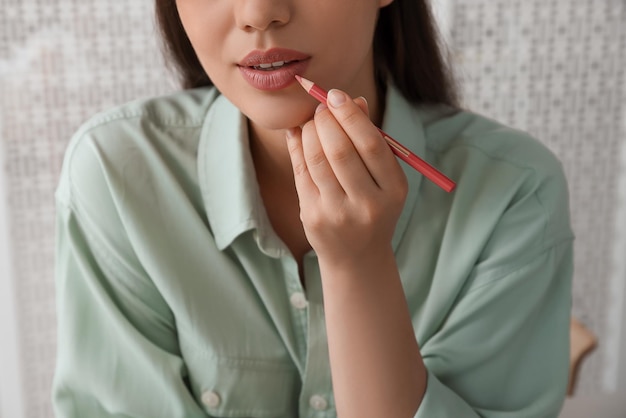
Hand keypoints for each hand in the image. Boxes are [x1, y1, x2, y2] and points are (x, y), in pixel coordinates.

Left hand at [286, 88, 407, 266]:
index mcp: (393, 190)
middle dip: (326, 120)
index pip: (370, 144)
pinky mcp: (313, 217)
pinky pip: (301, 172)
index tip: (336, 95)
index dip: (350, 115)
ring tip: (311, 122)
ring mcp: (338, 213)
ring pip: (317, 159)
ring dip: (309, 131)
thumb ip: (371, 140)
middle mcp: (367, 204)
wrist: (357, 256)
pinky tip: (298, 133)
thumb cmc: (373, 207)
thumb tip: (353, 100)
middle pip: (340, 150)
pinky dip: (297, 146)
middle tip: (321, 107)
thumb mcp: (384, 179)